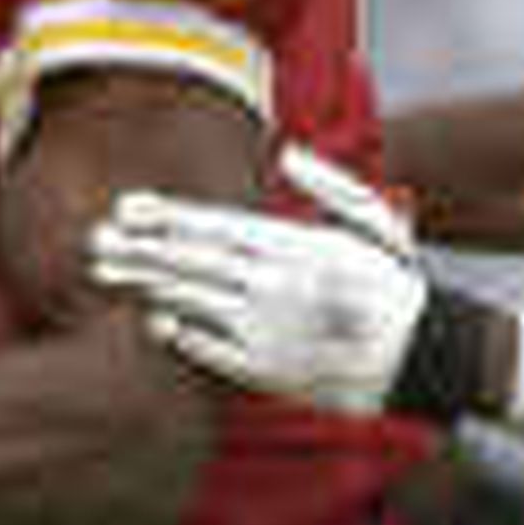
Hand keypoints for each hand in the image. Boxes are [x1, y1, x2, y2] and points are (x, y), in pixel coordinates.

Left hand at [91, 179, 429, 415]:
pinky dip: (183, 336)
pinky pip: (214, 352)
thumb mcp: (374, 220)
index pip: (215, 226)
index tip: (125, 208)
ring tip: (107, 273)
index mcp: (296, 244)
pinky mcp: (272, 372)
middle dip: (140, 249)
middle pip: (192, 262)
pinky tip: (153, 320)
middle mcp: (276, 285)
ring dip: (147, 286)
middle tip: (96, 241)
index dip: (166, 217)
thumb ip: (328, 184)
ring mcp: (270, 331)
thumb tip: (284, 151)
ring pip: (194, 302)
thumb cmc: (396, 284)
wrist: (427, 357)